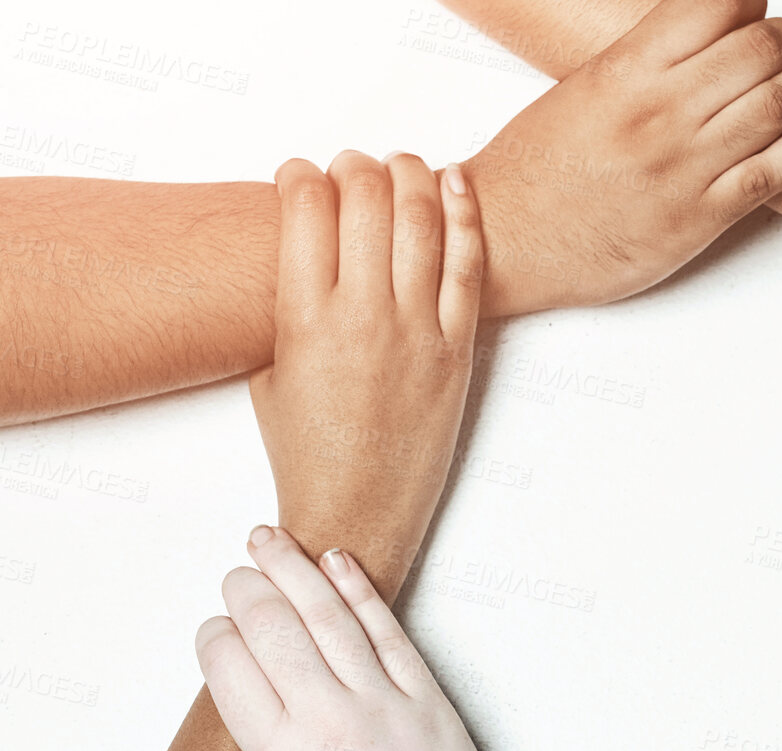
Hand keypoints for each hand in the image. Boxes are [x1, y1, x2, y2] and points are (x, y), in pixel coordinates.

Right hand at [196, 530, 530, 750]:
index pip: (228, 667)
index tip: (217, 625)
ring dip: (294, 570)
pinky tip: (338, 562)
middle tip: (238, 569)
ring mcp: (385, 708)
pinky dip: (360, 591)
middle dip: (249, 589)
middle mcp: (329, 723)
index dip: (217, 636)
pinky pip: (389, 632)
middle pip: (275, 628)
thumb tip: (269, 689)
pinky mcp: (433, 704)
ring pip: (328, 616)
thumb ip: (278, 747)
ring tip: (269, 541)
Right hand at [252, 153, 482, 596]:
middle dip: (355, 167)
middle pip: (365, 201)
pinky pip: (468, 267)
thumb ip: (285, 307)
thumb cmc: (307, 448)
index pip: (304, 211)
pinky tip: (454, 183)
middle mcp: (363, 318)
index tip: (300, 174)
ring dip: (410, 175)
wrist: (356, 511)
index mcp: (304, 321)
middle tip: (351, 166)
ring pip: (421, 221)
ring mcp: (417, 332)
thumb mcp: (268, 372)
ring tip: (400, 163)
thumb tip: (300, 252)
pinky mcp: (458, 350)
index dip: (301, 176)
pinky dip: (463, 215)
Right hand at [466, 0, 781, 313]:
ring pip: (778, 105)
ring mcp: (686, 165)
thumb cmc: (535, 170)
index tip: (760, 4)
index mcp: (627, 69)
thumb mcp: (581, 90)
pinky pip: (776, 172)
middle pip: (759, 49)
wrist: (509, 241)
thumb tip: (688, 39)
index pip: (713, 6)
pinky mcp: (702, 217)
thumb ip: (641, 63)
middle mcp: (662, 111)